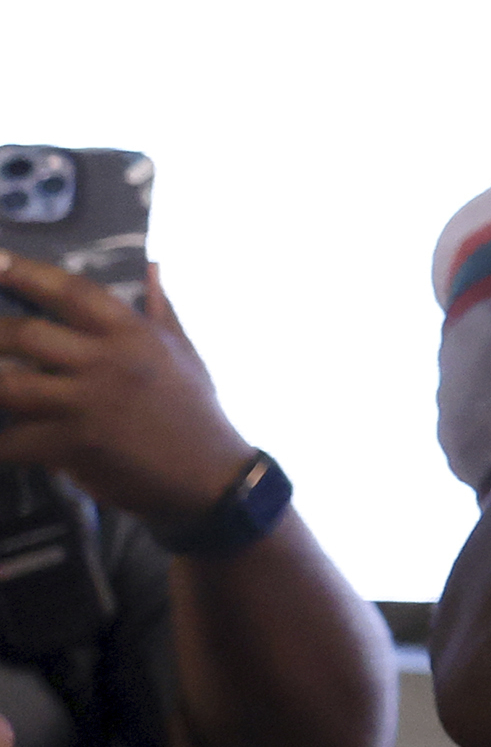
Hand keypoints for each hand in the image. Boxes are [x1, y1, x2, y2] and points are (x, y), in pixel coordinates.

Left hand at [0, 259, 250, 528]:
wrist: (213, 479)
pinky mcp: (75, 445)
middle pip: (26, 334)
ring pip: (10, 384)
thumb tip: (153, 267)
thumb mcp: (186, 354)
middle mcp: (110, 362)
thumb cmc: (197, 413)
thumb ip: (162, 310)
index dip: (26, 272)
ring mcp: (90, 404)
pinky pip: (14, 440)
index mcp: (135, 335)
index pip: (72, 292)